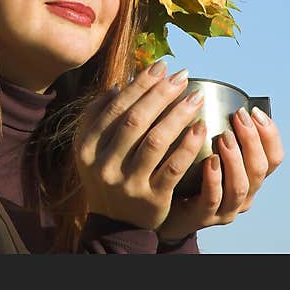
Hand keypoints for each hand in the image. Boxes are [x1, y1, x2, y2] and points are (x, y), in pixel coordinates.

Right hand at [74, 60, 207, 230]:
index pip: (116, 107)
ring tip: (196, 97)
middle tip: (182, 76)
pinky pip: (173, 167)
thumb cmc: (108, 174)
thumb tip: (118, 86)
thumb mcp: (92, 148)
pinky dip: (187, 146)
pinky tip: (201, 128)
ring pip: (156, 142)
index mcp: (87, 147)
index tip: (162, 66)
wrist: (115, 223)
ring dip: (178, 115)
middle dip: (161, 94)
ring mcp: (128, 183)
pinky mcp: (152, 199)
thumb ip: (98, 117)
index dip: (140, 84)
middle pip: (136, 120)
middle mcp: (104, 165)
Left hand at [156, 106, 283, 242]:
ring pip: (241, 186)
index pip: (274, 157)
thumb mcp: (208, 150)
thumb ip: (216, 128)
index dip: (270, 134)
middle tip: (238, 117)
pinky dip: (214, 179)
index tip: (254, 111)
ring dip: (235, 158)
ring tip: (224, 137)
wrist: (164, 210)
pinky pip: (213, 199)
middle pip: (260, 169)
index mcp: (250, 176)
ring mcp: (225, 208)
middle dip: (253, 140)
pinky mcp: (202, 217)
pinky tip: (209, 161)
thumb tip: (209, 90)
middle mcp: (244, 194)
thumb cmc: (187, 173)